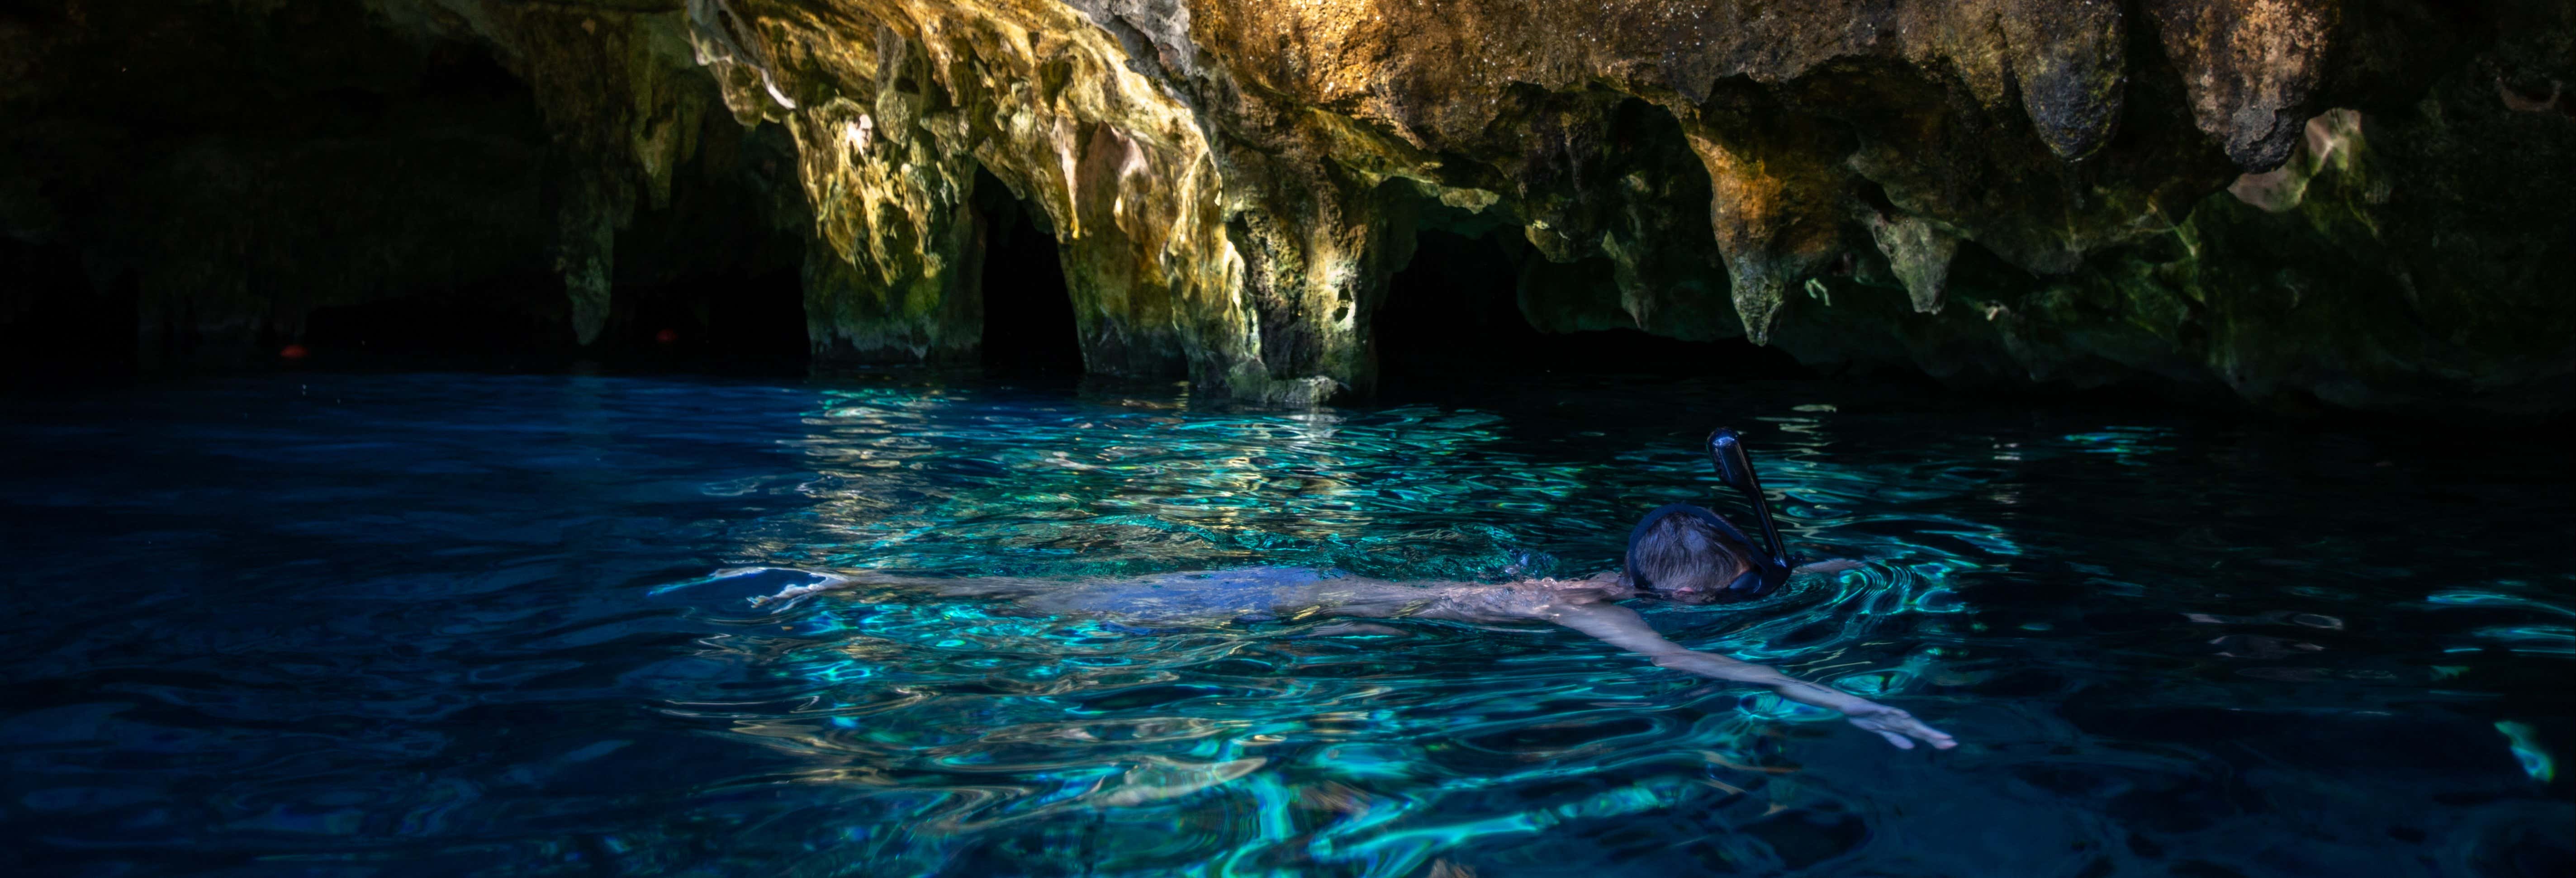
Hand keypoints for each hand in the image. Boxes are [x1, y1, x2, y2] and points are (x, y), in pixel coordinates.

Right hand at [1841, 701, 1956, 749]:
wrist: (1851, 707)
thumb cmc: (1868, 718)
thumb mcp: (1883, 732)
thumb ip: (1897, 739)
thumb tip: (1912, 747)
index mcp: (1899, 725)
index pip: (1920, 734)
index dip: (1934, 739)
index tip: (1950, 745)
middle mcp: (1898, 719)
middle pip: (1918, 728)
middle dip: (1934, 735)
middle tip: (1951, 742)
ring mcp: (1889, 713)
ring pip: (1907, 721)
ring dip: (1920, 727)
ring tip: (1933, 734)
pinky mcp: (1878, 708)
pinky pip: (1888, 711)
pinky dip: (1897, 713)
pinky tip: (1906, 716)